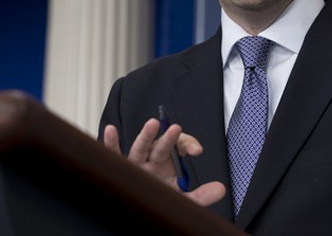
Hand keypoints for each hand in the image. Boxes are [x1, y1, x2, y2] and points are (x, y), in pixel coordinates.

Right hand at [103, 119, 225, 206]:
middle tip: (176, 129)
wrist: (140, 208)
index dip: (188, 144)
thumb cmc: (157, 197)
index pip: (178, 146)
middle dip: (168, 138)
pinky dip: (110, 143)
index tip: (197, 150)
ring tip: (152, 124)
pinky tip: (110, 130)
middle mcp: (150, 159)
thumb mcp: (181, 198)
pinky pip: (113, 154)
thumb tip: (221, 189)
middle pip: (160, 146)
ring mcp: (135, 163)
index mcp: (166, 161)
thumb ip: (201, 195)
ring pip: (140, 147)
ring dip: (146, 136)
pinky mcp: (120, 168)